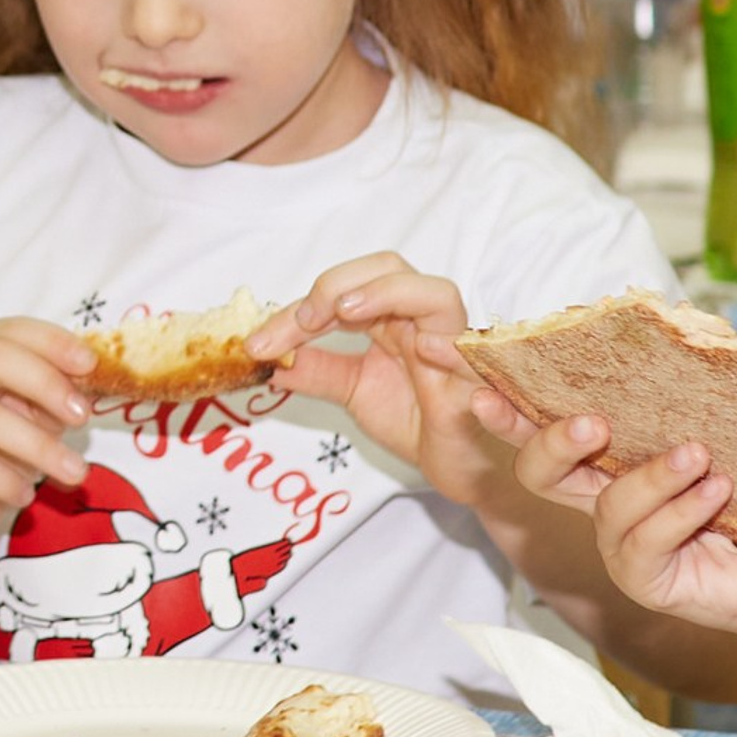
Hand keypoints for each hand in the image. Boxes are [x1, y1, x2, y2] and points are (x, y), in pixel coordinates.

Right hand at [0, 320, 88, 555]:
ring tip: (75, 472)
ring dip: (41, 447)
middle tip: (82, 417)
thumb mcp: (29, 416)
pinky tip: (25, 494)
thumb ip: (55, 397)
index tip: (91, 364)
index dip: (53, 342)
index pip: (11, 331)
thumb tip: (96, 388)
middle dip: (45, 383)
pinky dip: (8, 482)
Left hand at [252, 254, 505, 504]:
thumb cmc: (418, 420)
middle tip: (304, 320)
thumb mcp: (354, 391)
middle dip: (339, 283)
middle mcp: (422, 321)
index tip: (256, 344)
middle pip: (389, 269)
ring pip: (437, 294)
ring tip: (346, 312)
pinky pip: (475, 356)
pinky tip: (422, 349)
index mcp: (392, 317)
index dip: (295, 312)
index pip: (342, 292)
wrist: (460, 467)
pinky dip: (450, 346)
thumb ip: (316, 372)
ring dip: (388, 293)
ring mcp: (454, 348)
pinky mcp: (479, 386)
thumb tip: (267, 360)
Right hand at [472, 398, 736, 655]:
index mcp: (613, 455)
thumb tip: (672, 320)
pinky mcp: (647, 581)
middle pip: (538, 474)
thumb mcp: (731, 419)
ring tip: (700, 456)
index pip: (545, 425)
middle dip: (547, 441)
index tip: (476, 375)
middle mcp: (606, 499)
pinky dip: (679, 512)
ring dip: (650, 476)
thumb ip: (691, 381)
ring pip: (601, 507)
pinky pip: (641, 545)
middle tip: (592, 422)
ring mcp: (623, 544)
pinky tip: (717, 494)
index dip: (505, 404)